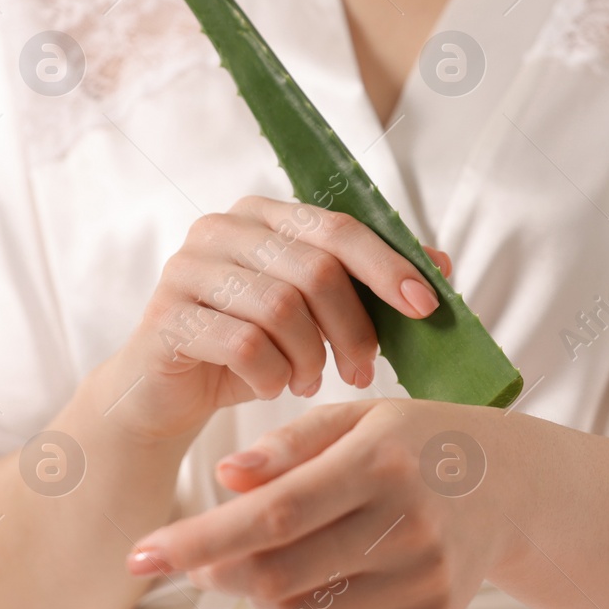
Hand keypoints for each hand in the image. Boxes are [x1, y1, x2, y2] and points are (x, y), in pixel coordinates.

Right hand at [96, 197, 452, 442]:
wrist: (168, 393)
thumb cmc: (254, 347)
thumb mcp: (318, 315)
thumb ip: (372, 285)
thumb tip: (442, 264)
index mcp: (265, 214)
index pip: (340, 228)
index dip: (389, 267)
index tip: (427, 308)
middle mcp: (222, 228)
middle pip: (315, 270)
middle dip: (354, 329)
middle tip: (363, 370)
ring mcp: (187, 268)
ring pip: (281, 308)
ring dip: (310, 358)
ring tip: (310, 382)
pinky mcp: (165, 316)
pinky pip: (242, 345)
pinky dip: (271, 375)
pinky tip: (273, 387)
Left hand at [124, 399, 522, 608]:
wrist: (512, 485)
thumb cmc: (417, 443)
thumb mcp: (360, 418)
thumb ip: (289, 443)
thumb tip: (222, 478)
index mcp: (383, 460)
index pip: (272, 513)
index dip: (198, 538)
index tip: (140, 554)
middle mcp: (411, 523)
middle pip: (278, 575)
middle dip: (221, 573)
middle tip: (206, 560)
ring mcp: (427, 579)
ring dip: (263, 603)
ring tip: (271, 569)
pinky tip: (313, 595)